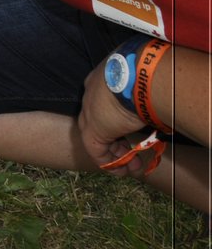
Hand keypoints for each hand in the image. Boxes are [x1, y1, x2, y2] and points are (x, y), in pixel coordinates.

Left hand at [78, 59, 150, 175]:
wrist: (139, 77)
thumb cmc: (149, 77)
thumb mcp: (143, 85)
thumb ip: (143, 95)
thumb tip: (158, 103)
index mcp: (102, 79)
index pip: (105, 105)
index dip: (117, 122)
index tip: (130, 133)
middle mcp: (91, 93)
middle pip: (99, 122)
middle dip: (116, 142)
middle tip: (132, 154)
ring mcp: (89, 111)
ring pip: (98, 137)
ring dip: (116, 155)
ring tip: (133, 167)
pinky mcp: (92, 129)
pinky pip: (96, 149)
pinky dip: (108, 162)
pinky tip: (121, 171)